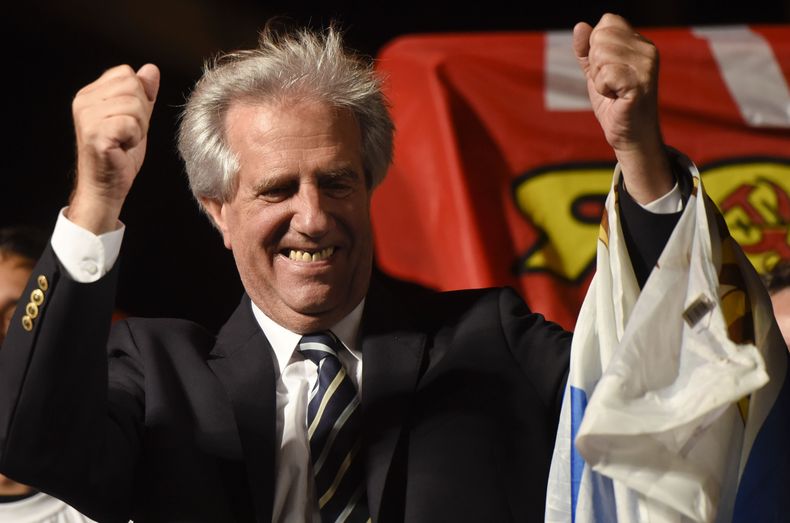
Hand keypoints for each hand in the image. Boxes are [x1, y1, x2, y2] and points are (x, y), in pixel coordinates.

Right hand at [69, 64, 159, 233]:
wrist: (106, 186)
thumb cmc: (119, 155)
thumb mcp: (136, 118)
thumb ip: (143, 94)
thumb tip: (151, 69)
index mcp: (90, 94)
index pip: (126, 73)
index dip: (139, 97)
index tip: (129, 120)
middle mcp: (83, 101)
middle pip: (132, 86)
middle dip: (141, 112)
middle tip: (128, 133)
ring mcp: (87, 117)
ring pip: (134, 104)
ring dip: (139, 127)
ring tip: (124, 141)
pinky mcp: (95, 133)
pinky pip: (131, 123)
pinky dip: (135, 138)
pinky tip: (122, 148)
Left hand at [574, 14, 672, 203]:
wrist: (629, 136)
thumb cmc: (614, 104)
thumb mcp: (595, 73)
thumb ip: (586, 50)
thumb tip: (579, 26)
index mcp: (640, 43)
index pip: (608, 21)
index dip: (596, 46)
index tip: (606, 69)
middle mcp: (647, 50)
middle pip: (601, 35)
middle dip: (595, 63)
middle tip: (609, 83)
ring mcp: (646, 66)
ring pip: (601, 53)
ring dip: (598, 77)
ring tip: (613, 90)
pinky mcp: (640, 83)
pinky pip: (605, 73)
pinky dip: (602, 88)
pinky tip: (615, 97)